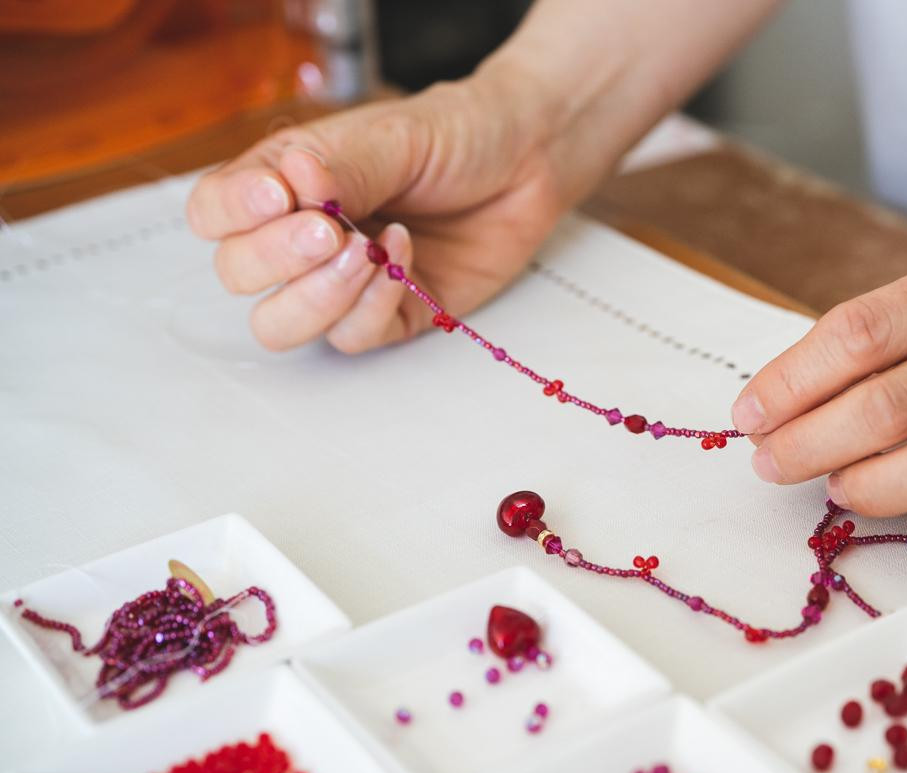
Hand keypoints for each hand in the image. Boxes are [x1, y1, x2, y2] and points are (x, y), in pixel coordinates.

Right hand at [186, 70, 564, 352]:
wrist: (528, 161)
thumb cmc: (456, 136)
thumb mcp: (390, 138)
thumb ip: (338, 170)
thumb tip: (288, 184)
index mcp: (285, 181)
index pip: (214, 214)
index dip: (231, 214)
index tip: (278, 197)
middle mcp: (302, 237)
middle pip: (238, 276)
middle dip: (276, 258)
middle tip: (328, 230)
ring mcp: (343, 282)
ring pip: (282, 324)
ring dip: (318, 295)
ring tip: (366, 250)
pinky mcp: (391, 315)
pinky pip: (352, 338)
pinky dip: (372, 305)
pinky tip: (404, 257)